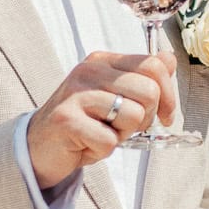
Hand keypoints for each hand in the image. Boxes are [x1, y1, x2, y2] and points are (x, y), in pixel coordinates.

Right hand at [25, 51, 177, 179]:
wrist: (39, 146)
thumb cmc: (83, 122)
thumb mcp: (115, 95)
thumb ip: (143, 77)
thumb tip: (169, 59)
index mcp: (103, 61)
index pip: (154, 66)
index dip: (169, 95)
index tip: (165, 115)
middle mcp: (88, 71)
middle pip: (149, 91)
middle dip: (146, 118)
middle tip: (123, 126)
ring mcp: (75, 94)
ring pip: (133, 116)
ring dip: (123, 134)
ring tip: (101, 132)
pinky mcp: (66, 121)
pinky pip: (110, 141)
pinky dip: (103, 150)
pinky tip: (87, 143)